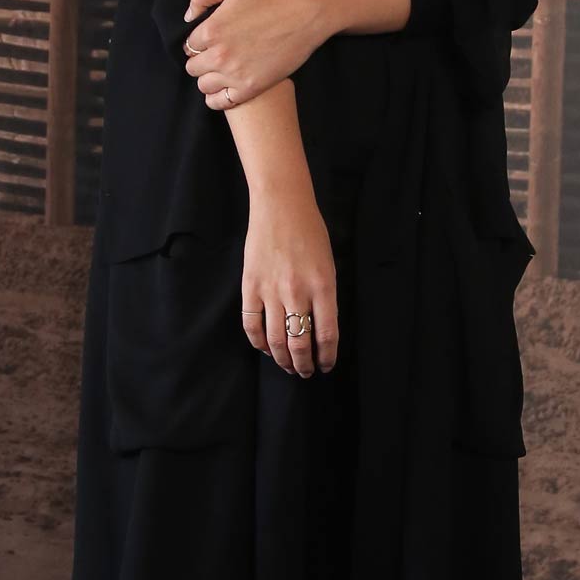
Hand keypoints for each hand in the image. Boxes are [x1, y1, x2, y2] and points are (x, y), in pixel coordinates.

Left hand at [182, 0, 325, 108]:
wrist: (305, 13)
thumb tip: (189, 16)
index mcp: (210, 30)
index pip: (189, 45)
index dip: (197, 43)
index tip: (209, 42)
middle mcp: (218, 55)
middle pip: (193, 67)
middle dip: (201, 61)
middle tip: (215, 56)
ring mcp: (234, 74)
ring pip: (203, 86)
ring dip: (208, 79)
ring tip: (220, 72)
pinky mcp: (251, 88)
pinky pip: (220, 102)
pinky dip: (216, 98)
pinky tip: (223, 90)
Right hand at [241, 193, 337, 376]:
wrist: (281, 207)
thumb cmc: (310, 232)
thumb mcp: (328, 265)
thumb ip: (325, 297)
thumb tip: (319, 328)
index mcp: (323, 287)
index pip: (327, 335)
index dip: (327, 357)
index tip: (326, 366)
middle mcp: (297, 292)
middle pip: (300, 343)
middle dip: (304, 364)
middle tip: (306, 372)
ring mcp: (271, 291)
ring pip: (275, 340)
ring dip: (283, 360)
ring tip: (288, 367)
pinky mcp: (250, 287)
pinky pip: (251, 324)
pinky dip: (258, 343)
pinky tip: (266, 348)